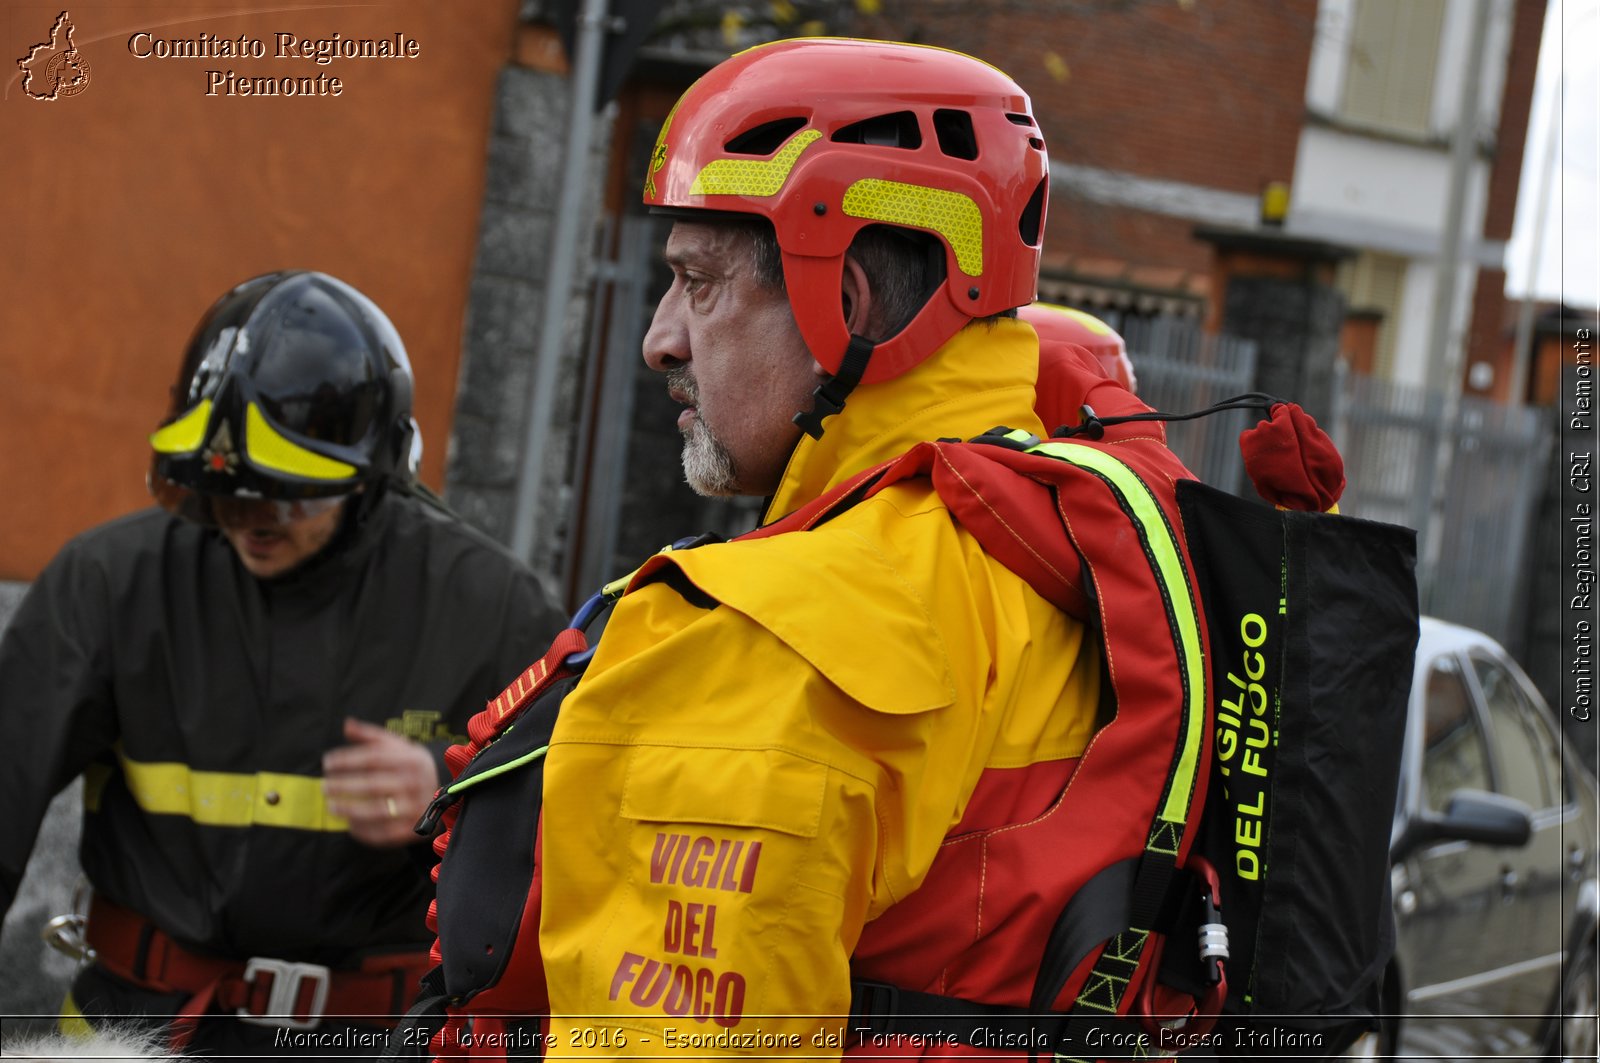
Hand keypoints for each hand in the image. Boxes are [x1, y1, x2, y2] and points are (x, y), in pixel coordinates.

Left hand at [322, 717, 439, 847]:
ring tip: (331, 806)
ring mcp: (415, 807)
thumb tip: (347, 724)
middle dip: (344, 787)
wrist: (447, 790)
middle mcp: (414, 783)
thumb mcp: (399, 745)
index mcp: (410, 760)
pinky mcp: (413, 829)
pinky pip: (385, 833)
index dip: (347, 760)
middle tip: (324, 786)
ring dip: (350, 810)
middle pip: (372, 785)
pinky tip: (349, 824)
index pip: (373, 759)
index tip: (327, 762)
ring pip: (377, 811)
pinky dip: (364, 831)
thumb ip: (371, 736)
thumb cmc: (412, 765)